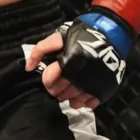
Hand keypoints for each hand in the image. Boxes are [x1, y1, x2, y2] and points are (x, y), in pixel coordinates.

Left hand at [24, 0, 139, 106]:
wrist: (111, 34)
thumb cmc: (81, 36)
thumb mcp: (58, 37)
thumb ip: (40, 50)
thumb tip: (28, 68)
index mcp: (67, 62)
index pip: (49, 80)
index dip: (47, 79)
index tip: (51, 76)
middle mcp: (80, 76)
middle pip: (60, 93)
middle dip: (56, 89)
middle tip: (60, 82)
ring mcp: (92, 84)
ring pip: (73, 100)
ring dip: (68, 96)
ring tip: (70, 87)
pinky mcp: (103, 89)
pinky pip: (89, 104)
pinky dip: (83, 102)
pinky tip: (82, 94)